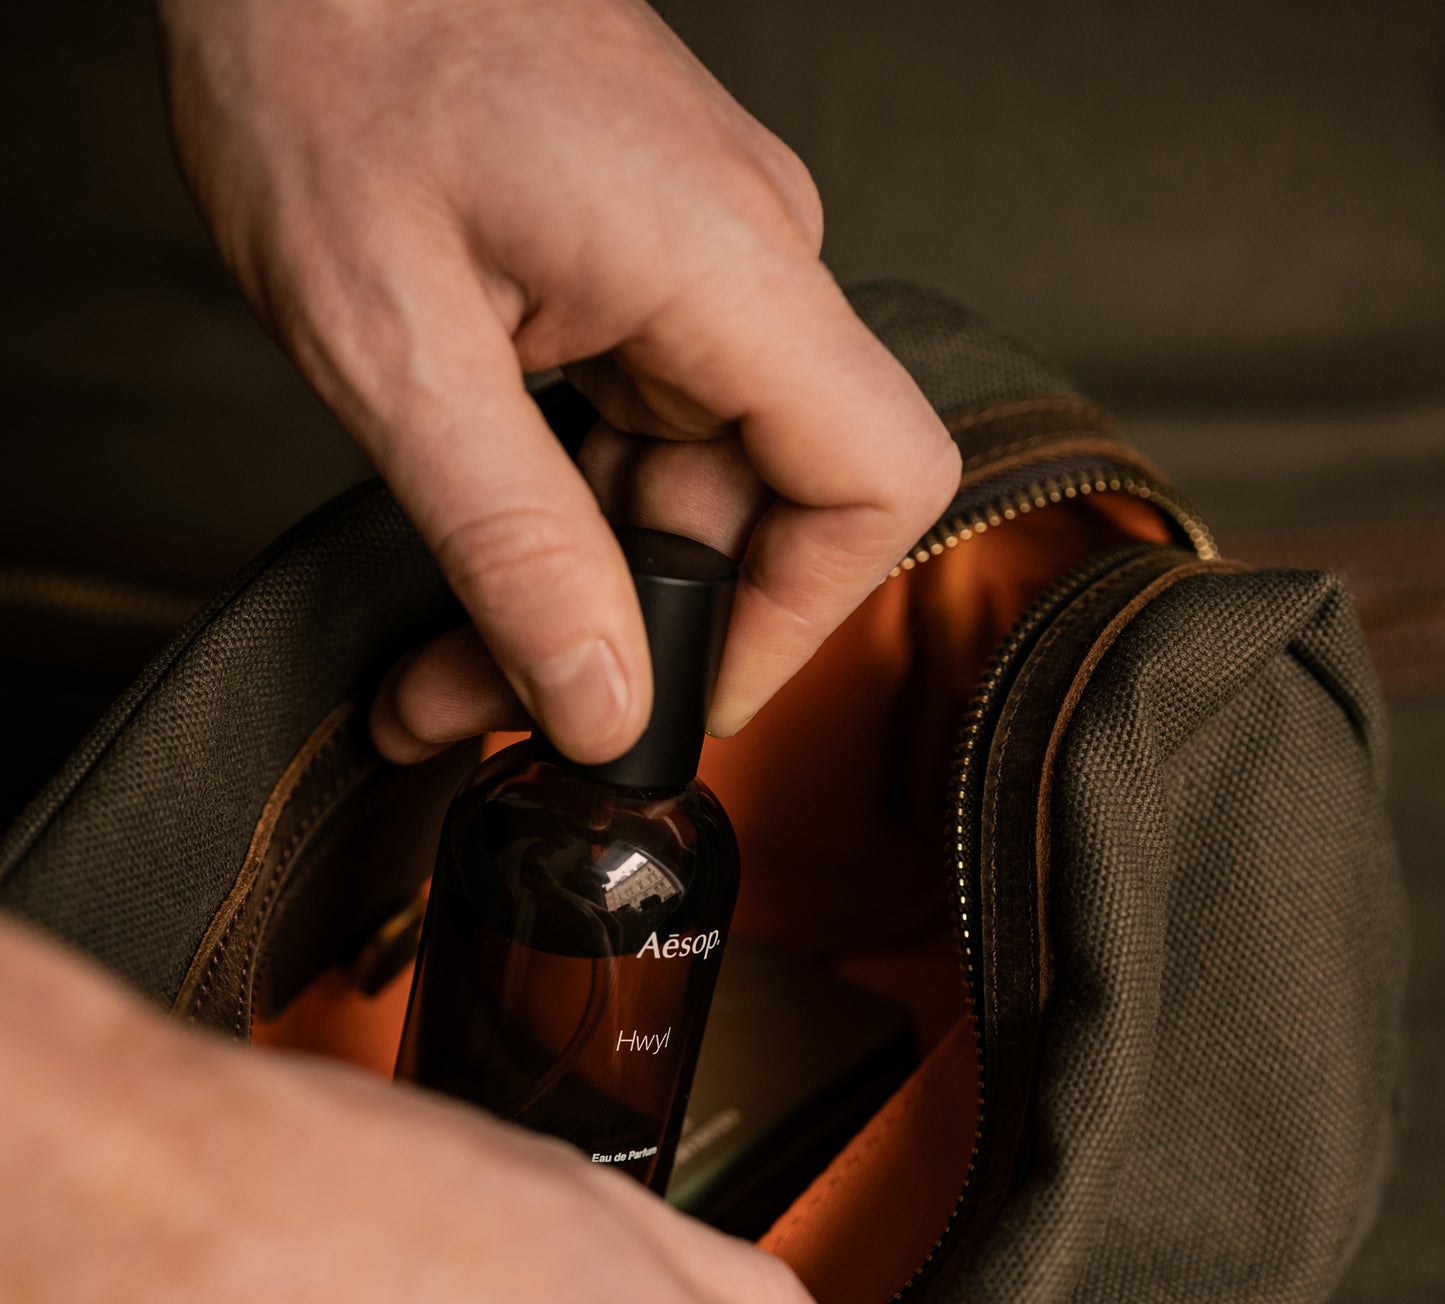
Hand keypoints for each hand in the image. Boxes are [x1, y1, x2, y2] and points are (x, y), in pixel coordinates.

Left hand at [156, 0, 960, 762]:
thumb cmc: (318, 58)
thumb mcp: (396, 345)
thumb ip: (514, 544)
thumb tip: (608, 704)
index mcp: (726, 262)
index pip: (877, 479)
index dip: (801, 616)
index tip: (688, 697)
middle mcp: (743, 257)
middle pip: (758, 509)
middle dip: (625, 636)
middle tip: (478, 708)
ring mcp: (694, 255)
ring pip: (681, 485)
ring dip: (568, 590)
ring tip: (431, 666)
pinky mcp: (638, 258)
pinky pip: (634, 426)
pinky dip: (552, 511)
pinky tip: (456, 564)